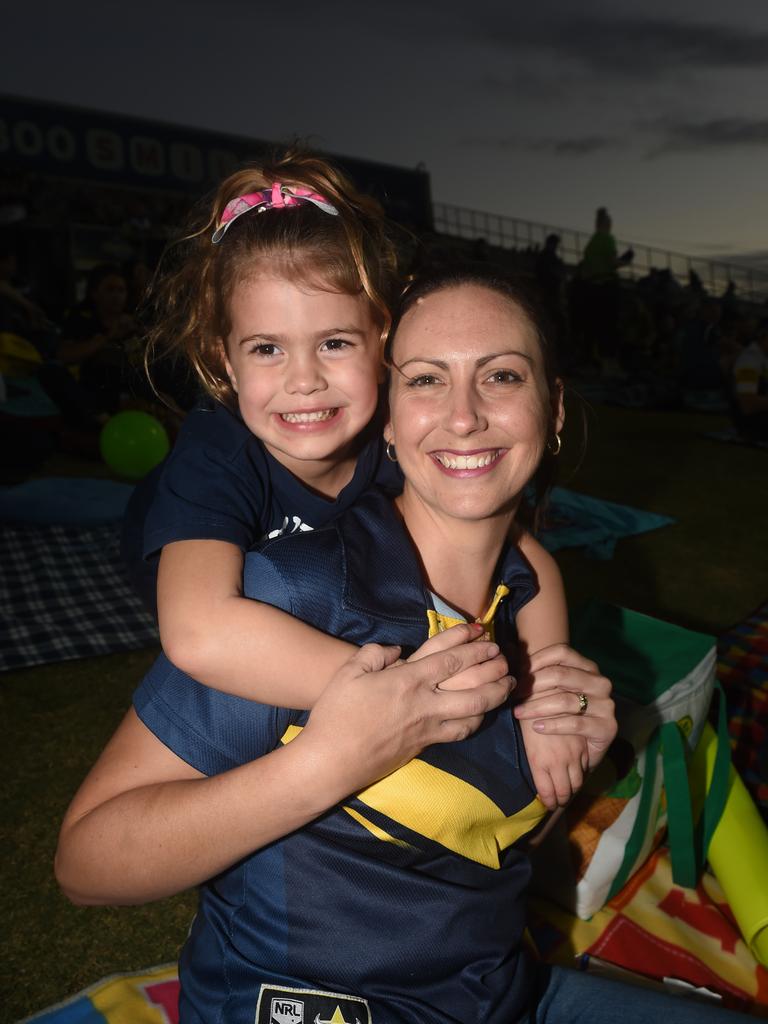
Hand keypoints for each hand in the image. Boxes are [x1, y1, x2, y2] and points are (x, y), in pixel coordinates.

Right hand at [302, 629, 513, 797]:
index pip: (450, 659)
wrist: (331, 762)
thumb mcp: (349, 673)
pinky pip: (460, 733)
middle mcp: (425, 704)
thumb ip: (375, 654)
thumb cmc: (336, 715)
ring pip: (474, 714)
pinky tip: (480, 715)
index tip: (485, 634)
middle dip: (495, 673)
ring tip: (506, 687)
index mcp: (407, 681)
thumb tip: (397, 650)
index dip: (472, 645)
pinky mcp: (425, 746)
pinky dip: (476, 722)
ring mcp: (428, 728)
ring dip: (495, 698)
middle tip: (508, 661)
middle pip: (473, 688)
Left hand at [514, 643, 615, 808]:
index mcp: (587, 667)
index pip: (562, 652)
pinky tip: (536, 727)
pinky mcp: (607, 727)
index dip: (536, 660)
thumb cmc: (564, 715)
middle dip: (532, 684)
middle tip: (514, 694)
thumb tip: (509, 648)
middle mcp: (599, 682)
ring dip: (536, 706)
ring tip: (518, 712)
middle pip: (561, 674)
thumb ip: (534, 670)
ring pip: (565, 700)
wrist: (585, 750)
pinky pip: (575, 723)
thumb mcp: (550, 690)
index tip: (517, 674)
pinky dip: (552, 725)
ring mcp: (606, 704)